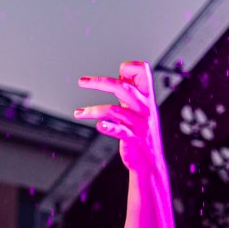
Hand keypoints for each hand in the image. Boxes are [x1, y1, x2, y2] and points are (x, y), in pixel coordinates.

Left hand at [75, 61, 167, 177]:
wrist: (151, 161)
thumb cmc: (143, 132)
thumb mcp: (141, 107)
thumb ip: (131, 91)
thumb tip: (123, 71)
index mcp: (147, 97)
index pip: (142, 71)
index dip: (129, 66)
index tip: (119, 71)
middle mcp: (144, 107)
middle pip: (122, 87)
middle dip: (100, 82)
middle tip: (81, 81)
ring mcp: (138, 123)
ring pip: (114, 110)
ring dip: (93, 110)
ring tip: (78, 113)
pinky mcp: (132, 139)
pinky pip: (119, 130)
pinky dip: (107, 127)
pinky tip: (98, 126)